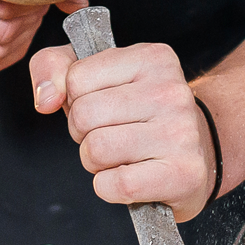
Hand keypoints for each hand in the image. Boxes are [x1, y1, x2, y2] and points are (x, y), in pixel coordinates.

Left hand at [29, 42, 216, 221]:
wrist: (198, 153)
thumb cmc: (138, 113)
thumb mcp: (96, 74)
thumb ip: (53, 67)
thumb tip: (46, 98)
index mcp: (152, 57)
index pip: (76, 78)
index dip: (76, 100)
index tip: (104, 106)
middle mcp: (171, 90)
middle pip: (83, 116)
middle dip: (84, 133)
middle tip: (113, 135)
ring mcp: (181, 132)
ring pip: (95, 150)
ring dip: (96, 162)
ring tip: (123, 155)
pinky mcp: (183, 174)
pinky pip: (114, 185)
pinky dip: (109, 188)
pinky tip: (132, 176)